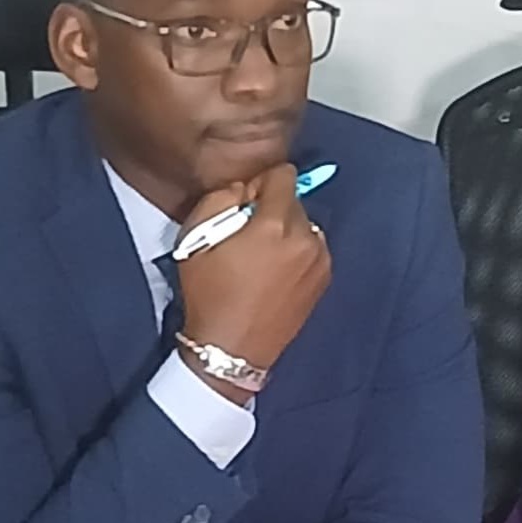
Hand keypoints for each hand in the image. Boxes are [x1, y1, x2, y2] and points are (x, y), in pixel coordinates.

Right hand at [176, 163, 330, 393]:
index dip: (260, 184)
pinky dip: (298, 251)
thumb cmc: (209, 293)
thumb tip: (246, 188)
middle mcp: (306, 238)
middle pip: (293, 201)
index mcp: (275, 225)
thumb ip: (221, 198)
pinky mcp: (325, 278)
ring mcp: (321, 259)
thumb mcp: (196, 239)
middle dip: (272, 209)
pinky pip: (313, 248)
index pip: (283, 175)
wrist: (231, 347)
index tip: (244, 204)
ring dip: (287, 230)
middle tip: (247, 235)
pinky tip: (276, 272)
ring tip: (262, 257)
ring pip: (305, 224)